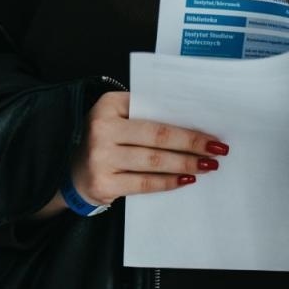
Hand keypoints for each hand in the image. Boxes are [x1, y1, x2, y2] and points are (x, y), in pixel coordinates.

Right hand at [70, 92, 228, 205]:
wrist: (71, 171)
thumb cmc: (104, 139)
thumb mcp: (116, 116)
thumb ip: (144, 113)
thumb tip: (190, 121)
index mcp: (109, 105)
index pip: (153, 111)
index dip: (184, 121)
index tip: (210, 128)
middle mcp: (102, 128)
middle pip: (158, 136)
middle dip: (192, 143)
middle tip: (217, 149)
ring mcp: (101, 158)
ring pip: (154, 161)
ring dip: (186, 163)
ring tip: (207, 165)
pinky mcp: (104, 184)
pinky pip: (144, 183)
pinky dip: (168, 182)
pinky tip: (186, 180)